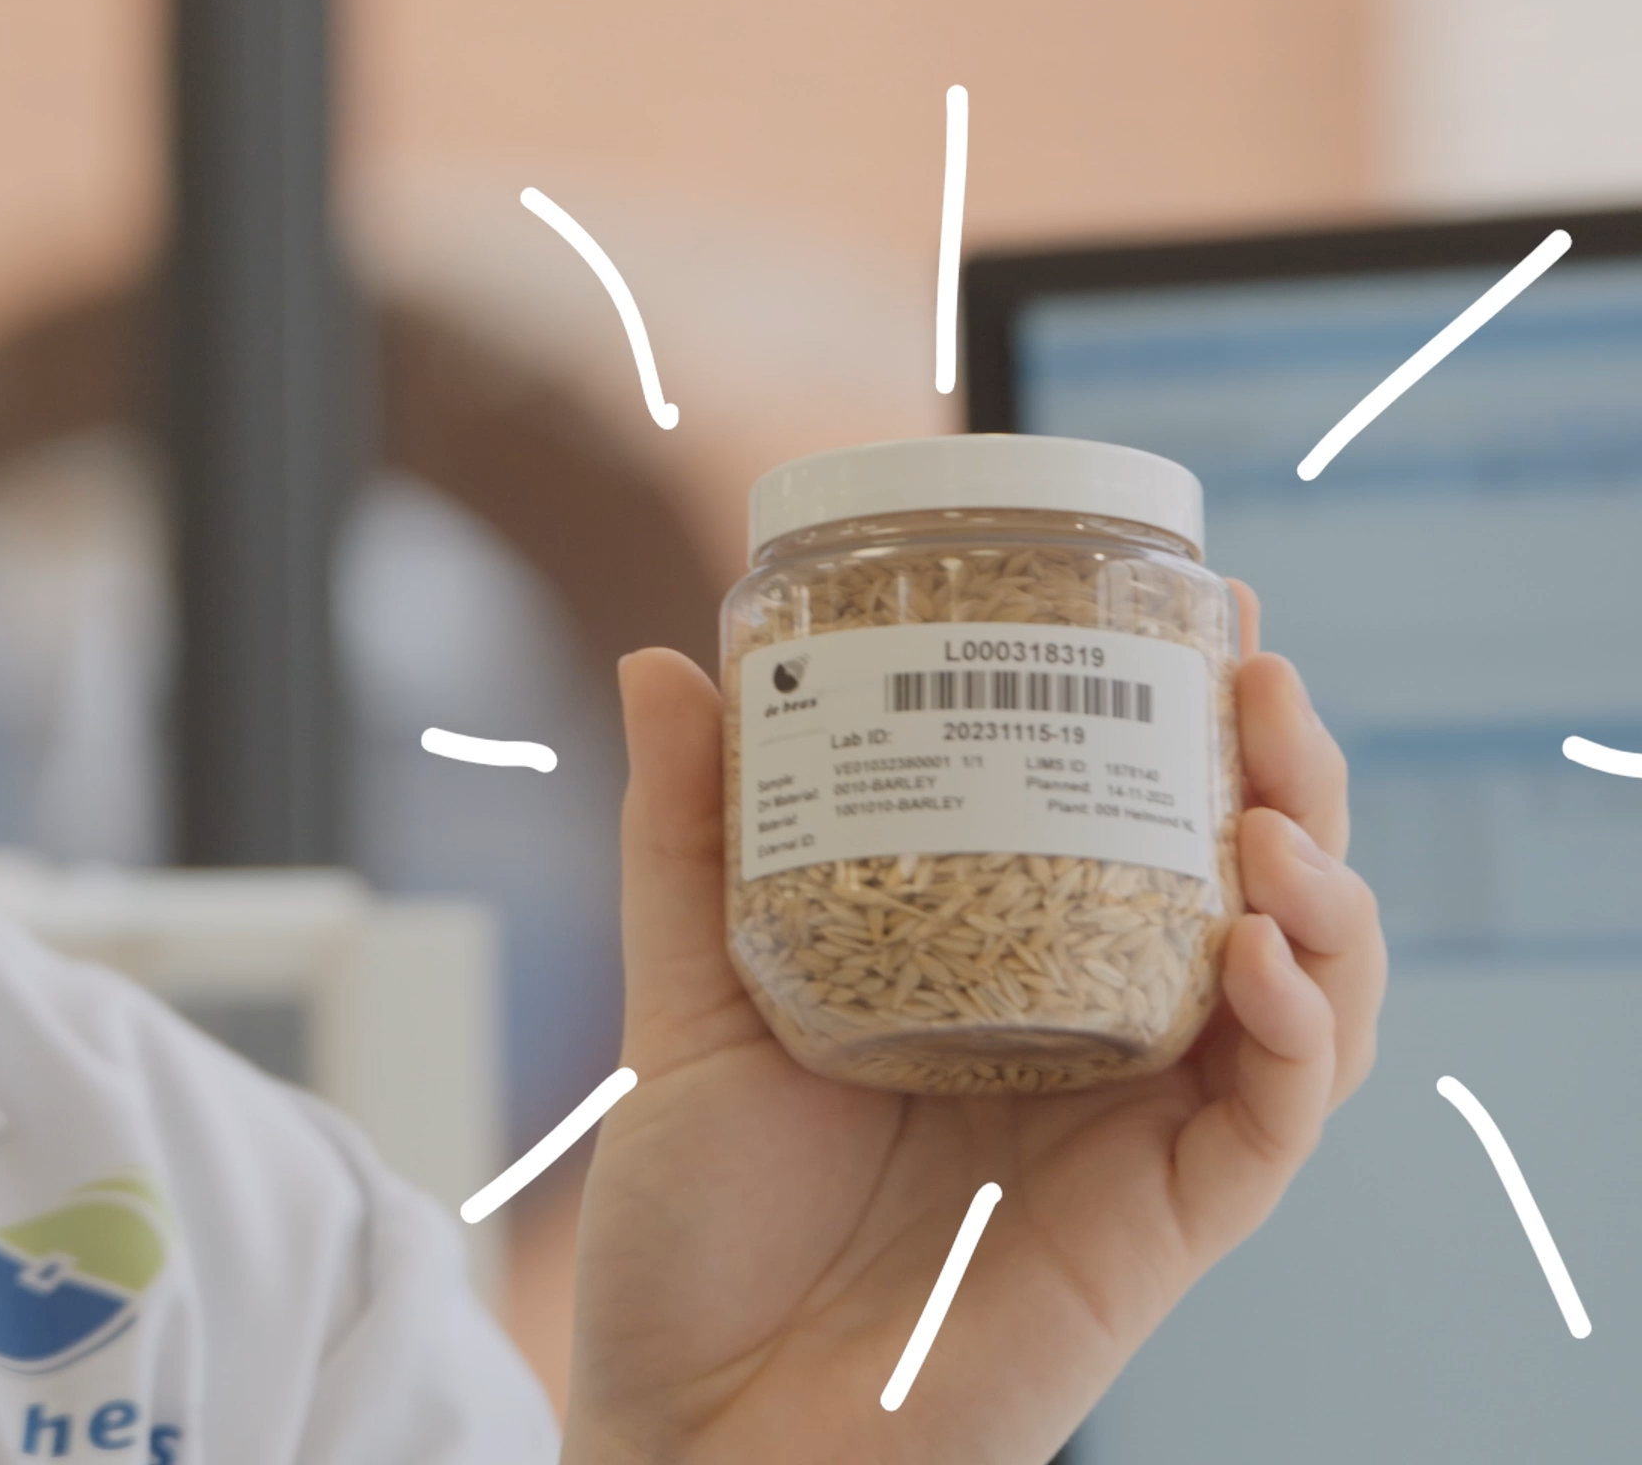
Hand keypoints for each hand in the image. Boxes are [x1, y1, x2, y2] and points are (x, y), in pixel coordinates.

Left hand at [563, 583, 1386, 1462]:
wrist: (690, 1431)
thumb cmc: (691, 1246)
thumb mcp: (680, 1008)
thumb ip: (690, 842)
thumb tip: (672, 659)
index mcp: (1001, 983)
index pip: (1135, 829)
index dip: (1192, 724)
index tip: (1207, 611)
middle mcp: (1092, 1050)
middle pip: (1249, 888)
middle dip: (1282, 770)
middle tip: (1256, 672)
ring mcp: (1137, 1138)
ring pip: (1307, 990)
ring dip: (1320, 884)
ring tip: (1269, 805)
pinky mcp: (1164, 1230)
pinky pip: (1280, 1119)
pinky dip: (1302, 1025)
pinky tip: (1261, 948)